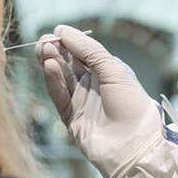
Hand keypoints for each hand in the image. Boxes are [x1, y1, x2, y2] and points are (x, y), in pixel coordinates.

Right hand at [36, 25, 162, 177]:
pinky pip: (59, 96)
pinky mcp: (70, 117)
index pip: (83, 52)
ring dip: (52, 63)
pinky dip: (53, 81)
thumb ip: (89, 51)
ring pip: (60, 78)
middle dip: (55, 50)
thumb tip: (63, 31)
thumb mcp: (114, 71)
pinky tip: (50, 66)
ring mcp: (81, 101)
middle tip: (44, 40)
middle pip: (68, 63)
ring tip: (44, 50)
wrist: (134, 146)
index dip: (70, 41)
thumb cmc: (131, 106)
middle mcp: (93, 85)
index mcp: (107, 72)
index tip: (57, 31)